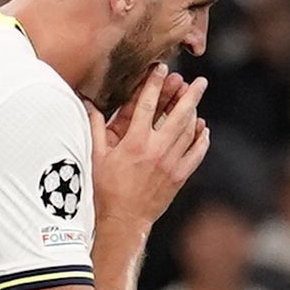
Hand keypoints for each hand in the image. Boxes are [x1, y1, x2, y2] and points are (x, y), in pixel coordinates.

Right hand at [92, 69, 209, 236]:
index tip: (163, 70)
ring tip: (197, 100)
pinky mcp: (180, 176)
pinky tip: (203, 129)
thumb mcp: (96, 155)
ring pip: (188, 132)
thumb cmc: (106, 188)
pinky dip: (201, 140)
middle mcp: (156, 149)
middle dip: (190, 95)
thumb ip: (95, 126)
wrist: (123, 219)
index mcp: (134, 141)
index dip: (155, 84)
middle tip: (199, 81)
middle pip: (178, 115)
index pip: (146, 105)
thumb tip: (86, 102)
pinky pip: (196, 154)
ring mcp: (171, 163)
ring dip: (194, 113)